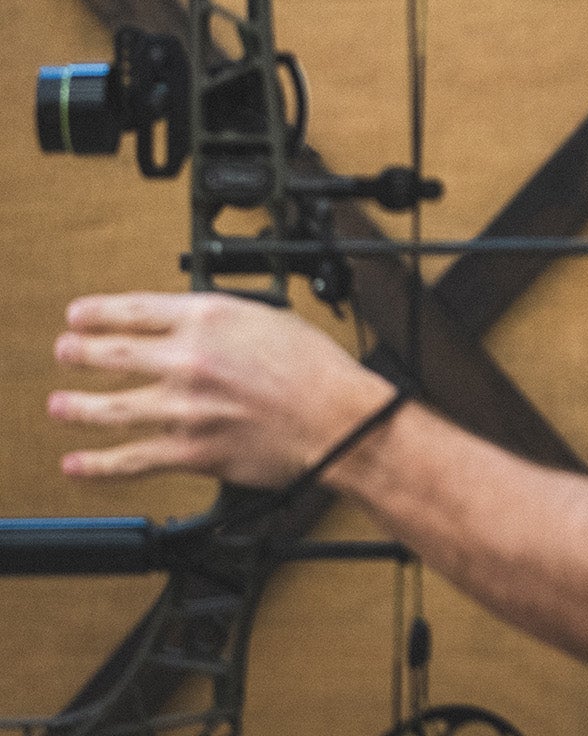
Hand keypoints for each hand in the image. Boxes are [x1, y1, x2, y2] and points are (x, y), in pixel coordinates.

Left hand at [50, 292, 391, 488]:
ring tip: (60, 405)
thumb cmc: (319, 371)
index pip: (134, 309)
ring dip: (76, 407)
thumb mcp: (270, 319)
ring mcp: (184, 406)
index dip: (97, 312)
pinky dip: (97, 464)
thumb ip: (224, 322)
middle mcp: (189, 358)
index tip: (79, 315)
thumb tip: (193, 327)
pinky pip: (131, 459)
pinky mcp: (191, 450)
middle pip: (110, 353)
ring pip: (109, 408)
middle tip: (65, 352)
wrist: (340, 419)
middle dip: (78, 353)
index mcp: (209, 318)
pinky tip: (78, 463)